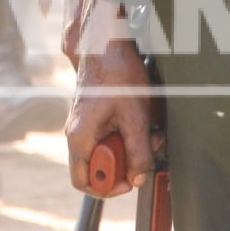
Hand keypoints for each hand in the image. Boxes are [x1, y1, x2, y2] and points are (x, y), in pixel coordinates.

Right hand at [64, 35, 159, 194]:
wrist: (107, 42)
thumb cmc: (115, 73)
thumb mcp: (134, 117)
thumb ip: (138, 152)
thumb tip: (138, 178)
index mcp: (80, 138)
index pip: (83, 181)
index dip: (107, 188)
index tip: (129, 182)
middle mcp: (79, 134)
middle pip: (101, 167)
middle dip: (128, 163)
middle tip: (146, 151)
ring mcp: (87, 125)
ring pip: (110, 150)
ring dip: (133, 146)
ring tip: (150, 132)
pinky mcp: (97, 116)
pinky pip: (113, 134)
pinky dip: (131, 133)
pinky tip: (144, 120)